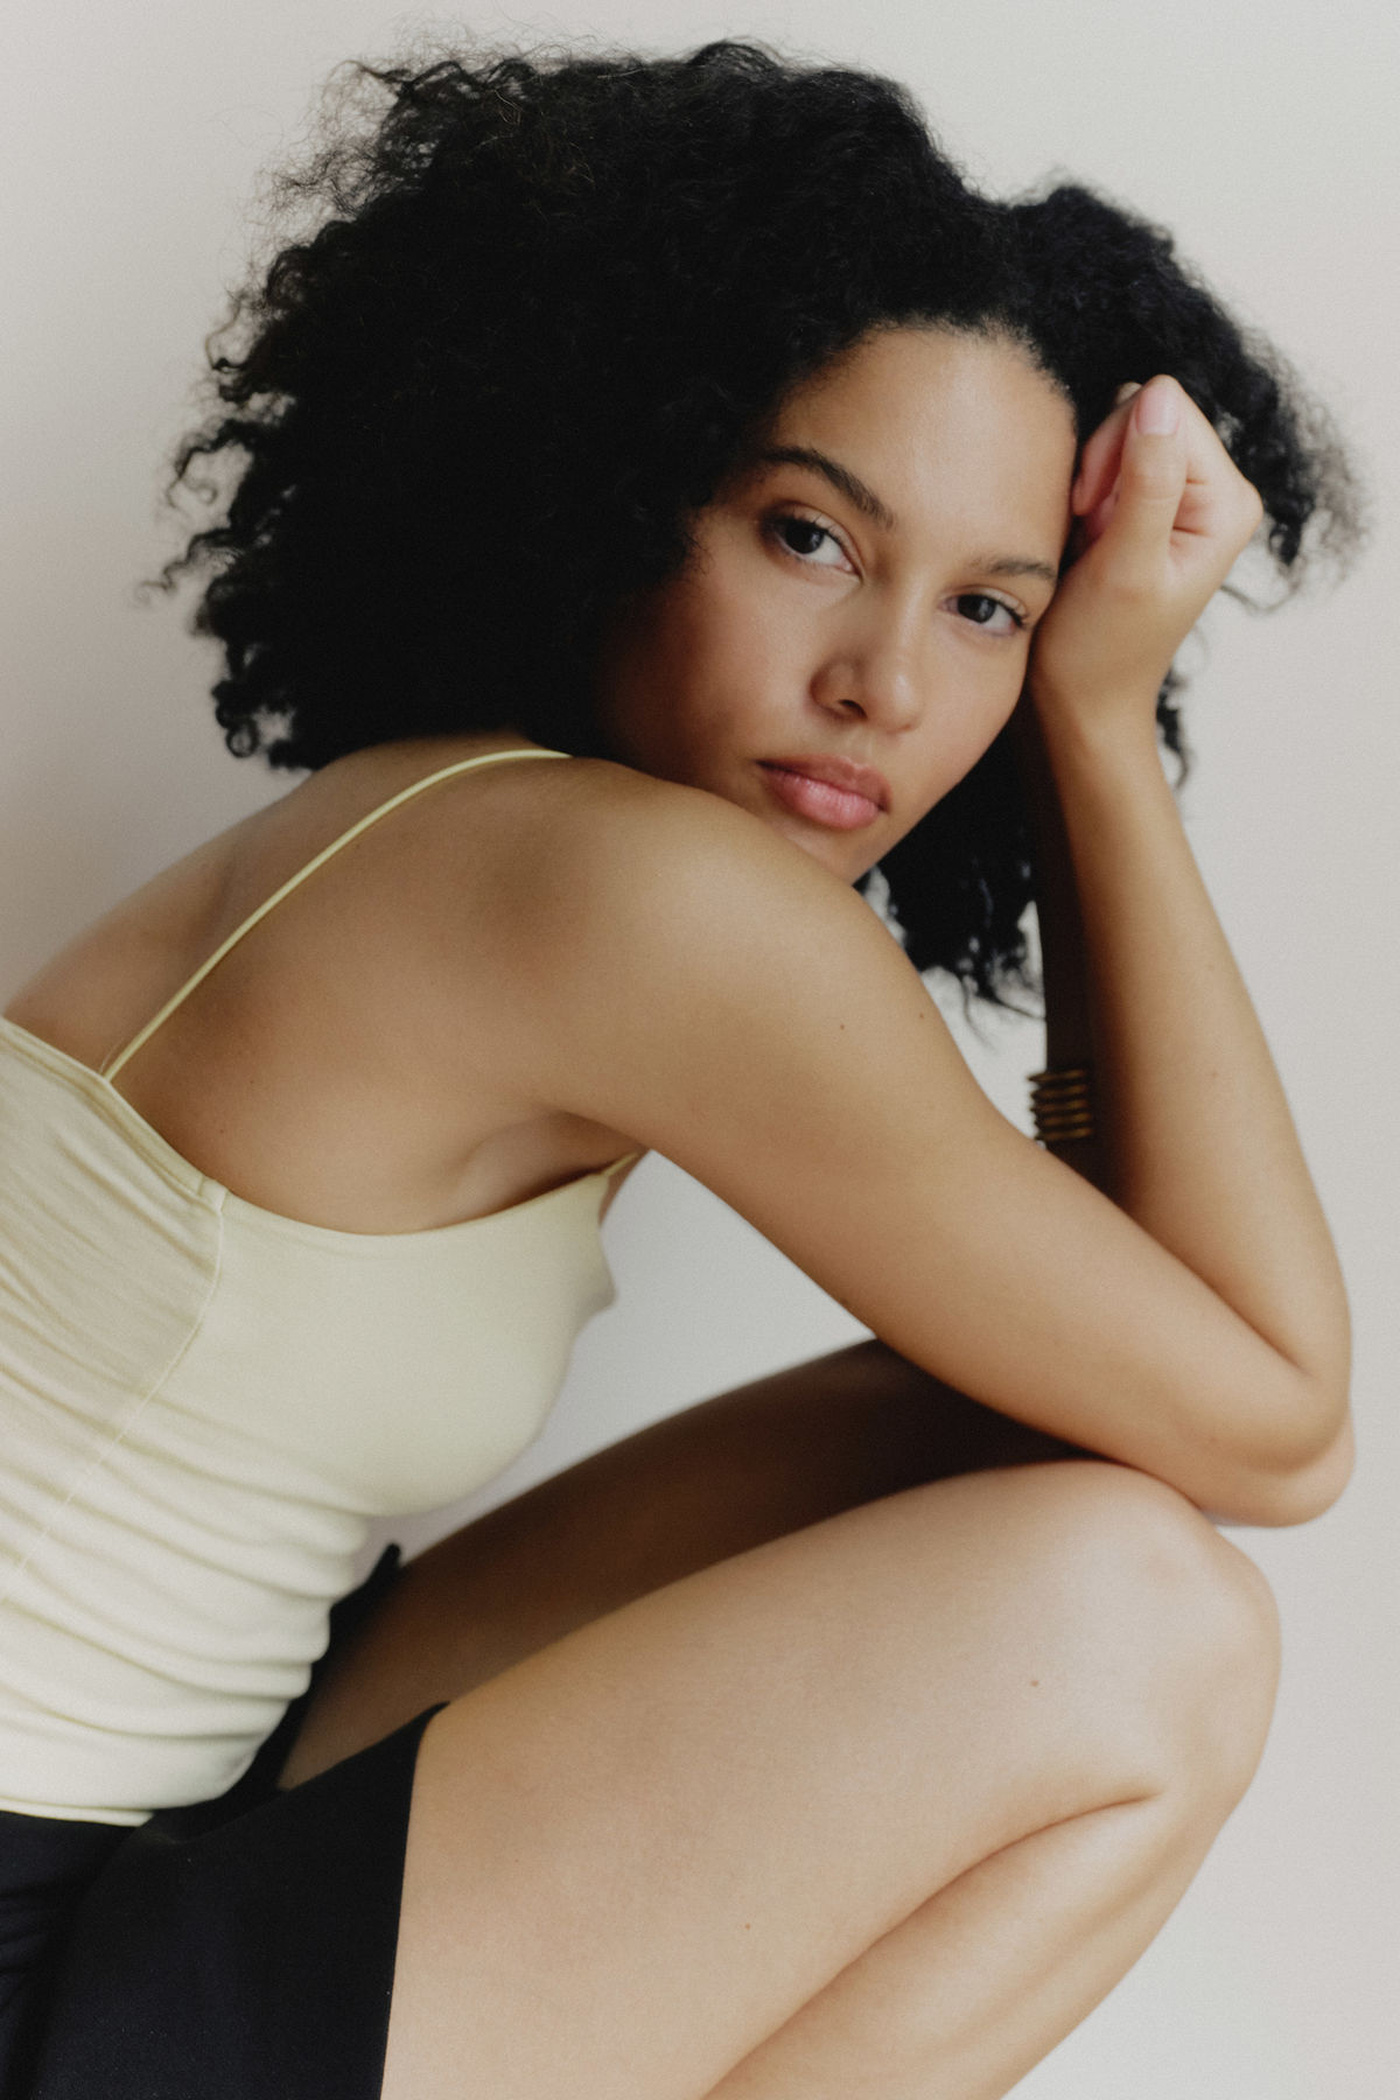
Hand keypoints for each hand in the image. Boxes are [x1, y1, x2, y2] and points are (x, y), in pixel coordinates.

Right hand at [1028, 374, 1263, 734]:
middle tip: (1086, 524)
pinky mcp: (1142, 505)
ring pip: (1119, 430)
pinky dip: (1081, 487)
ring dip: (1087, 475)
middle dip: (1101, 461)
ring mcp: (1177, 496)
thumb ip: (1149, 480)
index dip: (1116, 449)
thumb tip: (1157, 395)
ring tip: (1084, 533)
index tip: (1094, 513)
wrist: (1078, 701)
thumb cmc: (1100, 651)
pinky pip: (1104, 458)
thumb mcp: (1125, 565)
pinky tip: (1080, 533)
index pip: (1168, 410)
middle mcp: (1212, 492)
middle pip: (1145, 411)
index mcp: (1227, 502)